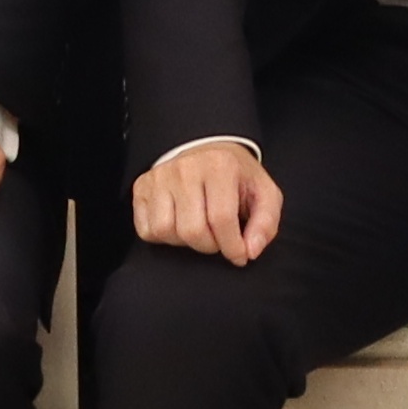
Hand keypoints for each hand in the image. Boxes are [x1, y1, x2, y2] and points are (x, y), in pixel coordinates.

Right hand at [136, 139, 283, 263]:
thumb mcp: (264, 194)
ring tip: (199, 228)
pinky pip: (146, 230)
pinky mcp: (141, 187)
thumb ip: (266, 224)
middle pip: (192, 230)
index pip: (221, 219)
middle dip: (210, 246)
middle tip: (219, 239)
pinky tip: (179, 224)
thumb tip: (251, 251)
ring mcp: (159, 177)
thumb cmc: (236, 178)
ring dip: (185, 242)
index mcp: (220, 165)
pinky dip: (163, 237)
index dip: (232, 246)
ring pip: (166, 231)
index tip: (240, 256)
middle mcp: (185, 168)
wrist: (209, 152)